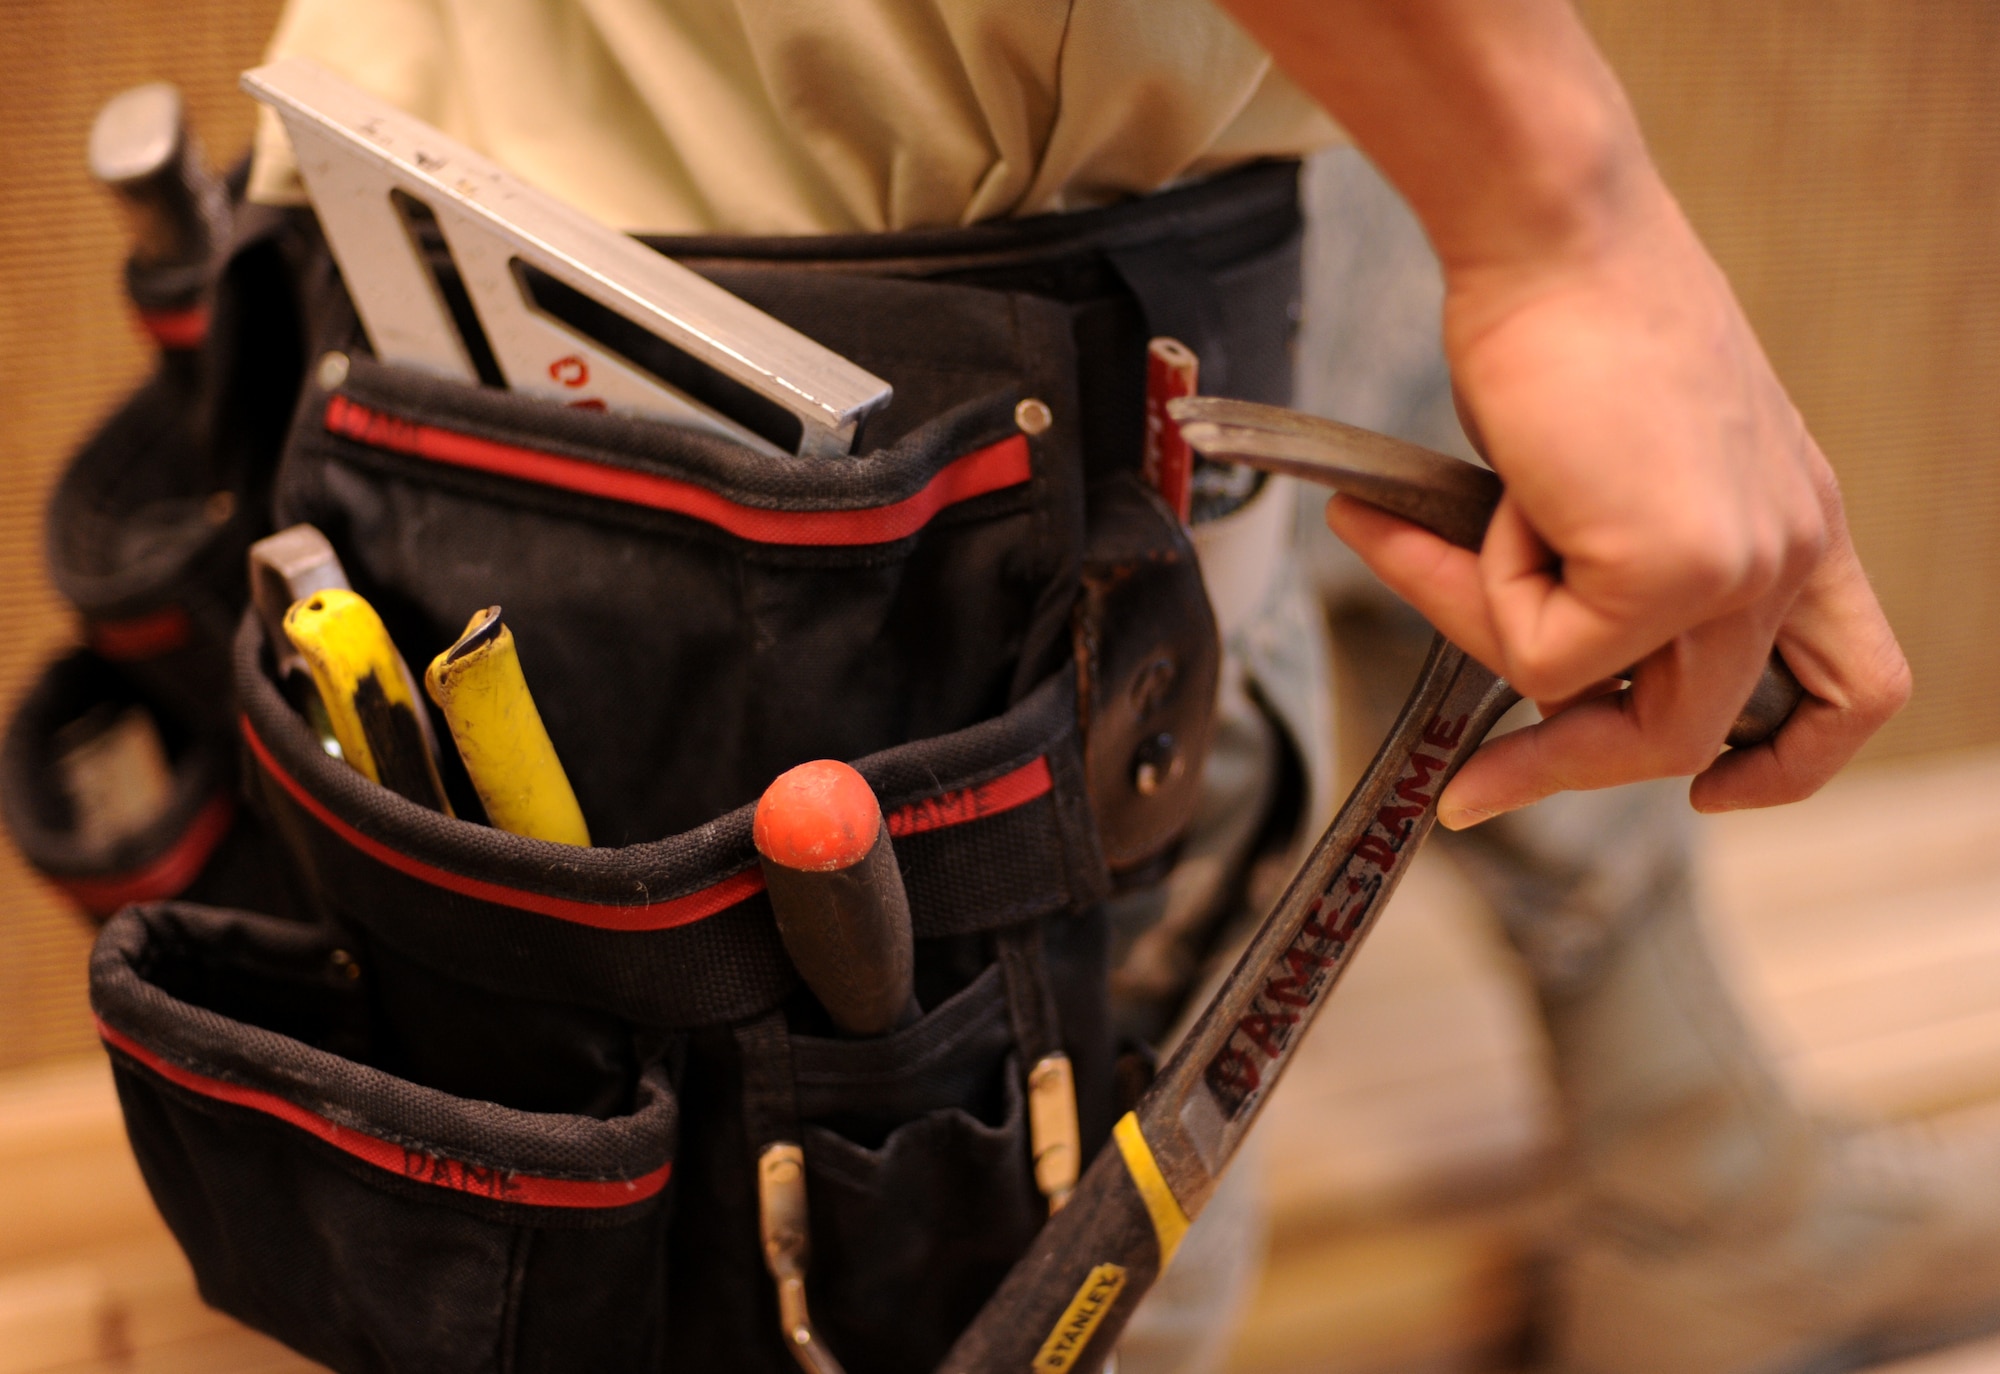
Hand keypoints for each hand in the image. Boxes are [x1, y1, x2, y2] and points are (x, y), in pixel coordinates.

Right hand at [1328, 186, 1909, 826]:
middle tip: (1474, 788)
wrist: (1552, 235)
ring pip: (1608, 706)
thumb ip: (1602, 576)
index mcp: (1797, 521)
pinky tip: (1479, 494)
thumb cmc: (1566, 328)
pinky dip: (1475, 585)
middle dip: (1567, 764)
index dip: (1787, 763)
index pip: (1850, 686)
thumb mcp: (1614, 474)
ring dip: (1486, 638)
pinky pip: (1541, 651)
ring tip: (1405, 540)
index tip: (1710, 790)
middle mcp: (1790, 549)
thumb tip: (1520, 673)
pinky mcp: (1673, 570)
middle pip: (1696, 728)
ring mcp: (1742, 565)